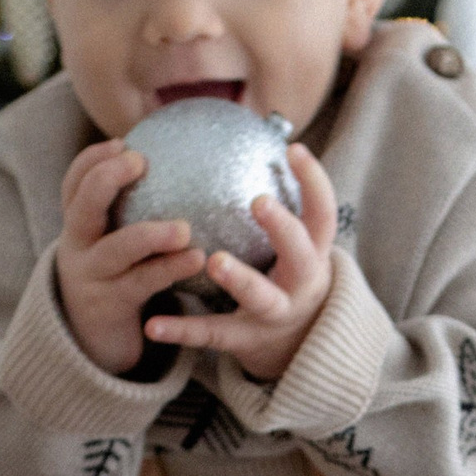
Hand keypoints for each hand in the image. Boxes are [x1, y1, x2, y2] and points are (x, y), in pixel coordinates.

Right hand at [53, 139, 206, 377]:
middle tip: (140, 162)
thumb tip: (179, 161)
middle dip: (107, 179)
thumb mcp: (111, 243)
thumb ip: (130, 210)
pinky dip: (170, 269)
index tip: (123, 142)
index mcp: (78, 226)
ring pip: (118, 249)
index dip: (92, 160)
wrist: (91, 341)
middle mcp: (78, 247)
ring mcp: (93, 276)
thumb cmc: (115, 277)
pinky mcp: (113, 304)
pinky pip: (144, 283)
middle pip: (83, 206)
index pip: (73, 184)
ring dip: (151, 234)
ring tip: (184, 228)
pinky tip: (197, 259)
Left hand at [142, 141, 338, 384]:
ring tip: (213, 261)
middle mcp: (301, 283)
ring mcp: (276, 313)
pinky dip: (183, 330)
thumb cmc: (288, 272)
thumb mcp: (296, 241)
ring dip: (240, 278)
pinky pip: (212, 333)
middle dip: (284, 229)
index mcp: (314, 251)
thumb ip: (278, 199)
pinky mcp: (246, 339)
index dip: (313, 181)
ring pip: (261, 297)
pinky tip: (152, 324)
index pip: (322, 212)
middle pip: (301, 255)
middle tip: (259, 201)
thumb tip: (252, 131)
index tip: (293, 149)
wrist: (301, 344)